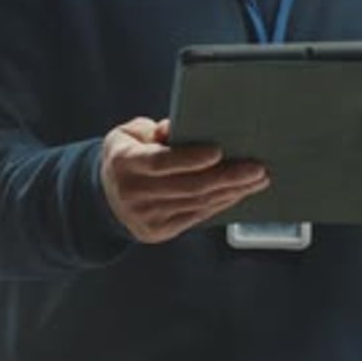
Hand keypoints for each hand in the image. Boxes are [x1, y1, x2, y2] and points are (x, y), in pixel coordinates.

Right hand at [100, 117, 268, 242]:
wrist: (105, 196)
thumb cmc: (126, 154)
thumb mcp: (130, 132)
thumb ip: (154, 129)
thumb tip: (175, 128)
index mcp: (125, 162)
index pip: (161, 162)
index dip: (190, 158)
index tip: (219, 151)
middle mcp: (134, 192)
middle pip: (187, 186)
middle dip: (227, 177)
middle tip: (256, 168)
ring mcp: (146, 216)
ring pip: (196, 204)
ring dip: (231, 192)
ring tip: (257, 180)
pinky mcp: (158, 232)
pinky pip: (196, 217)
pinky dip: (220, 205)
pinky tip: (238, 194)